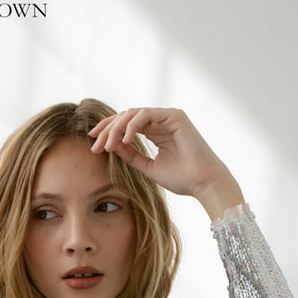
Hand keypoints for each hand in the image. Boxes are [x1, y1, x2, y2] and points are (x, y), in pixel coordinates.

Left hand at [89, 107, 244, 219]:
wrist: (203, 183)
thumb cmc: (182, 179)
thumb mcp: (148, 167)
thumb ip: (131, 156)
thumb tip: (112, 146)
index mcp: (156, 131)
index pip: (126, 126)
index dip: (108, 133)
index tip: (94, 145)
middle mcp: (161, 121)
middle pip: (126, 117)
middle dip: (108, 129)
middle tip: (95, 144)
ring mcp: (168, 116)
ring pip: (133, 114)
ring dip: (117, 129)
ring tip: (107, 145)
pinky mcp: (174, 116)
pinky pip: (146, 115)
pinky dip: (133, 126)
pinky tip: (124, 141)